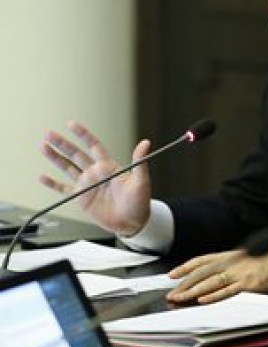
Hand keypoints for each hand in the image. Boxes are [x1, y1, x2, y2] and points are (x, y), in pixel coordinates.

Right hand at [39, 120, 151, 235]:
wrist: (133, 222)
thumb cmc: (140, 201)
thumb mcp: (141, 180)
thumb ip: (140, 161)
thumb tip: (145, 143)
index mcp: (109, 166)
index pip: (93, 145)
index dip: (82, 134)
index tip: (71, 124)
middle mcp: (96, 173)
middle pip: (75, 154)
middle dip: (62, 143)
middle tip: (49, 133)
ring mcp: (87, 184)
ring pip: (67, 168)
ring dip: (55, 158)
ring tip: (43, 147)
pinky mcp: (81, 198)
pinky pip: (64, 189)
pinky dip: (53, 184)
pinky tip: (42, 177)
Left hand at [167, 248, 267, 303]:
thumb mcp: (245, 259)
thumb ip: (231, 266)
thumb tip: (215, 277)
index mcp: (230, 256)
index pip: (202, 261)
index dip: (185, 267)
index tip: (172, 274)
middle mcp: (231, 262)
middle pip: (202, 272)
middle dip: (184, 283)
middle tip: (171, 293)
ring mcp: (239, 272)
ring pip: (210, 282)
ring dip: (192, 291)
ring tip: (180, 298)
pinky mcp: (247, 283)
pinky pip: (227, 290)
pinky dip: (214, 295)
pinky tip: (202, 299)